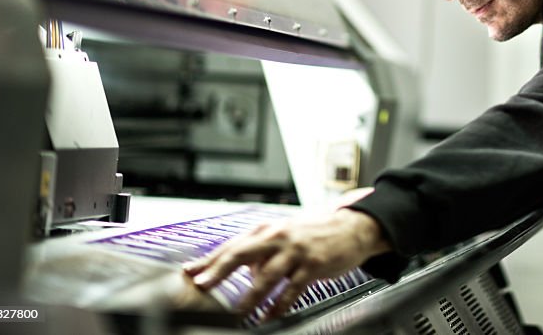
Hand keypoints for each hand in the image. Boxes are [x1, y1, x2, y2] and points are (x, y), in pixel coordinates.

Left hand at [182, 204, 389, 319]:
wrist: (352, 227)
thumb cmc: (314, 233)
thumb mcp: (283, 236)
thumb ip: (260, 253)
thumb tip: (240, 272)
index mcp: (267, 229)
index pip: (232, 246)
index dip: (209, 260)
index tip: (190, 273)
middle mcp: (278, 236)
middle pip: (242, 254)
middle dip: (219, 270)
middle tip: (202, 286)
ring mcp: (296, 250)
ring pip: (267, 275)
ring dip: (250, 296)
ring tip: (238, 313)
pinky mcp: (313, 264)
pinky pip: (292, 289)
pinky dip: (279, 305)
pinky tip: (270, 316)